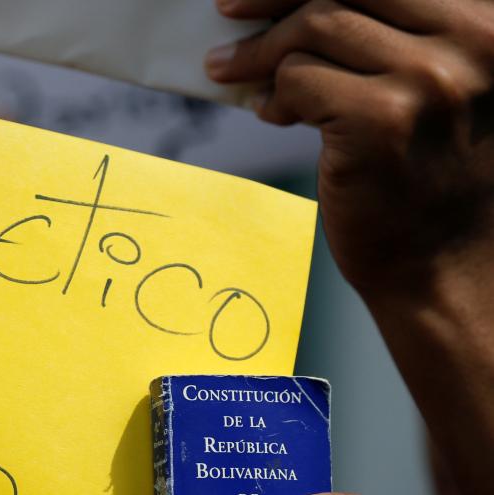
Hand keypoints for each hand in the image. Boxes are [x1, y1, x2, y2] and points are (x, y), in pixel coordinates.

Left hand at [206, 0, 493, 308]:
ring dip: (261, 51)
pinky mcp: (382, 120)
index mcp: (489, 23)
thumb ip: (390, 43)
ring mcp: (430, 80)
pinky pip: (300, 79)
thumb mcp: (437, 90)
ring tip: (233, 74)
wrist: (448, 268)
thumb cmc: (434, 180)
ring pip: (318, 27)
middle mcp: (474, 42)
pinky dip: (273, 93)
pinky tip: (270, 114)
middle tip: (227, 12)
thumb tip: (299, 9)